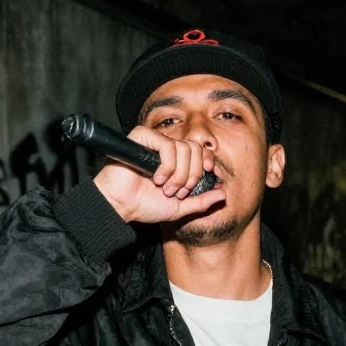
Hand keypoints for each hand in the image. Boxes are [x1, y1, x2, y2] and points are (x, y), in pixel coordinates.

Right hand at [93, 126, 225, 224]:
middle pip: (195, 149)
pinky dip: (167, 166)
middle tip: (177, 191)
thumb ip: (201, 201)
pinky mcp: (142, 137)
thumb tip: (223, 193)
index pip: (200, 150)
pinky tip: (156, 178)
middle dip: (191, 175)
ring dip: (178, 175)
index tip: (208, 174)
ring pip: (183, 149)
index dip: (207, 161)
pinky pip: (167, 145)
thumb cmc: (144, 206)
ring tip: (164, 187)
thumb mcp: (179, 208)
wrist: (121, 207)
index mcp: (176, 161)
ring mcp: (154, 142)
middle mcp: (167, 149)